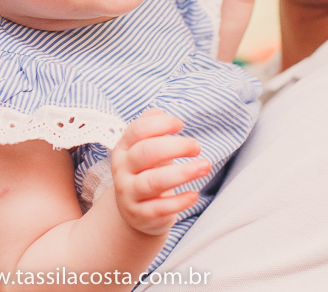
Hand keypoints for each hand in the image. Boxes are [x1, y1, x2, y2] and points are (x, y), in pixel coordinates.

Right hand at [111, 109, 209, 235]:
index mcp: (123, 148)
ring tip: (205, 166)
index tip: (180, 125)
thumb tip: (160, 112)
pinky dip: (179, 201)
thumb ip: (151, 127)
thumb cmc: (146, 171)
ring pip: (153, 181)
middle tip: (197, 146)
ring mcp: (129, 193)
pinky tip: (194, 195)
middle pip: (146, 152)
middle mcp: (122, 169)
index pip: (137, 130)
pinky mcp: (140, 214)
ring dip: (182, 173)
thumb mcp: (145, 148)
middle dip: (175, 147)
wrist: (134, 211)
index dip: (160, 124)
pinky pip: (160, 208)